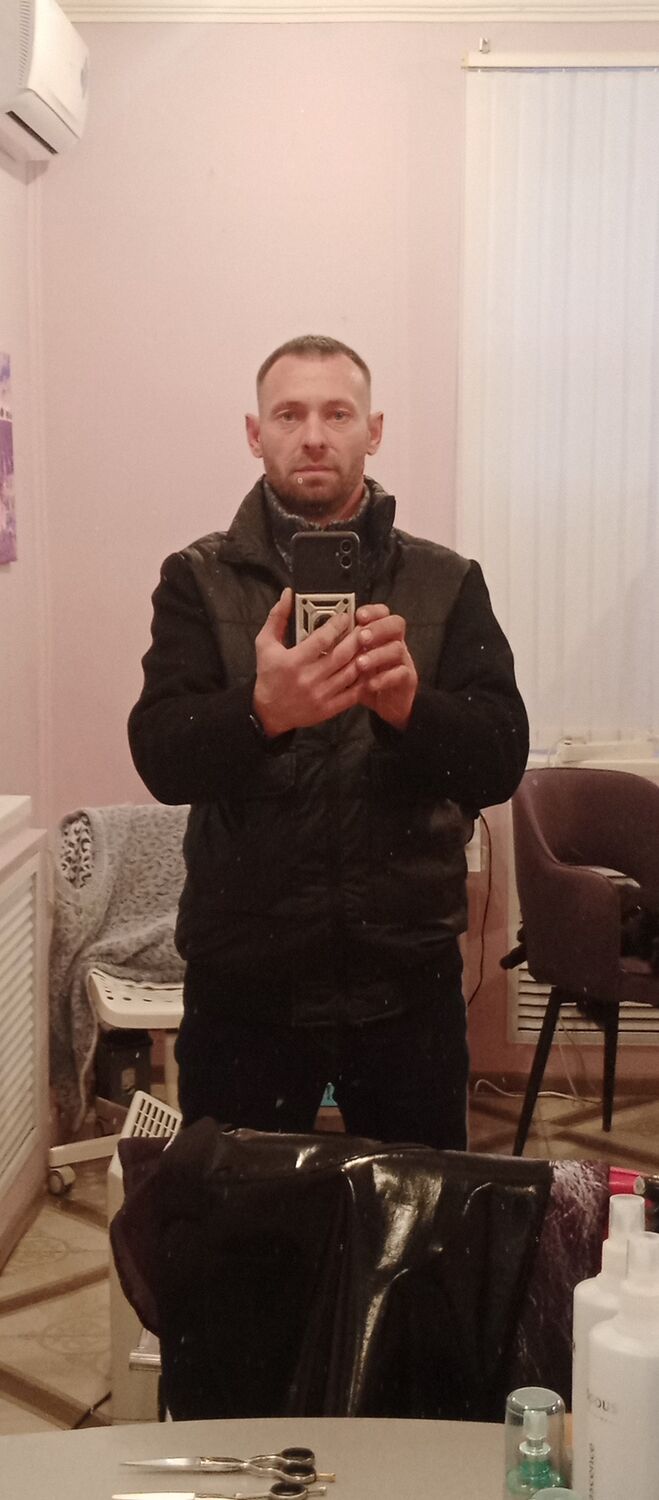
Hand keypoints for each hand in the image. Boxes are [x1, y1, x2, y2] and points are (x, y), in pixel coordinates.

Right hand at [253, 588, 361, 735]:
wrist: (268, 713)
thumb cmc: (268, 675)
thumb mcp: (265, 644)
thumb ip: (276, 617)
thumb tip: (287, 594)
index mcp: (293, 661)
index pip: (322, 639)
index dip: (337, 625)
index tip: (345, 616)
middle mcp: (308, 679)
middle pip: (341, 655)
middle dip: (356, 638)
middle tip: (364, 627)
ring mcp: (320, 695)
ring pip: (350, 673)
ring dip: (362, 657)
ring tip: (368, 645)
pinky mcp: (328, 709)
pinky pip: (352, 694)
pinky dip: (362, 680)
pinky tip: (365, 668)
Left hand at [353, 603, 418, 730]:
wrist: (387, 704)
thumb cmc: (366, 680)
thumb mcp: (352, 662)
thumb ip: (343, 648)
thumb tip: (322, 637)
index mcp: (381, 634)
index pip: (382, 613)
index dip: (372, 611)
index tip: (358, 615)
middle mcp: (394, 643)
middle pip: (396, 624)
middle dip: (377, 628)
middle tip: (362, 637)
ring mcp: (403, 660)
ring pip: (397, 649)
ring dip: (377, 654)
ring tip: (360, 664)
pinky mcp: (408, 679)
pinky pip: (401, 674)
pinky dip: (384, 678)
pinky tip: (370, 684)